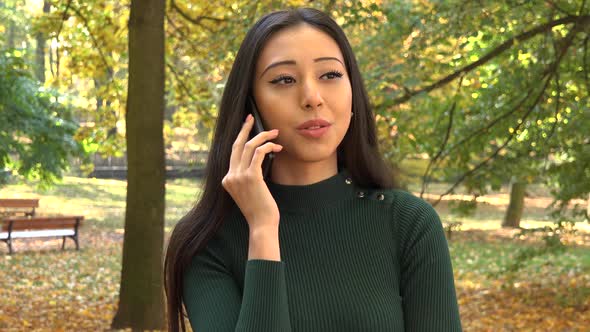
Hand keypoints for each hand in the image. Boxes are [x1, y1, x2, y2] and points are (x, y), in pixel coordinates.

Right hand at [221, 114, 283, 230]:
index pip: (233, 153)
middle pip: (236, 145)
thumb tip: (260, 158)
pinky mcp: (251, 177)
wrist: (262, 225)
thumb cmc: (260, 210)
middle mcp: (230, 176)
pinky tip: (277, 147)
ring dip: (263, 137)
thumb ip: (249, 176)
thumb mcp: (250, 192)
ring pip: (248, 146)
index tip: (247, 127)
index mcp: (227, 180)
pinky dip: (268, 146)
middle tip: (251, 118)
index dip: (241, 139)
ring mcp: (239, 176)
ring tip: (275, 133)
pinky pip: (259, 153)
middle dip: (244, 129)